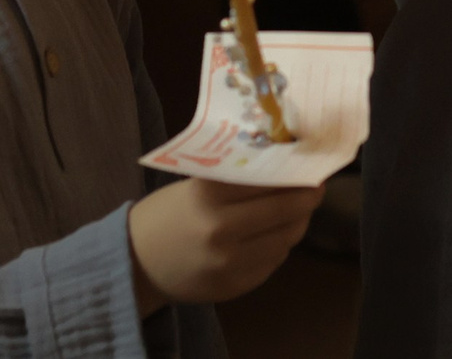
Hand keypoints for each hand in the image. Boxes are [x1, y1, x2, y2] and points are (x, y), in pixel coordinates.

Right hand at [127, 177, 322, 312]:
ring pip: (285, 239)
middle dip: (307, 197)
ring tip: (298, 210)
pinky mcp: (231, 287)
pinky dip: (278, 247)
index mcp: (209, 196)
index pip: (269, 180)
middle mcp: (220, 230)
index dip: (296, 173)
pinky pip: (271, 263)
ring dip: (297, 223)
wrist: (135, 263)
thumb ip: (239, 179)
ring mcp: (227, 263)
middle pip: (284, 210)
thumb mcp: (197, 186)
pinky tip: (273, 236)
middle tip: (316, 188)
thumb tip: (288, 164)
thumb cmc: (170, 213)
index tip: (313, 167)